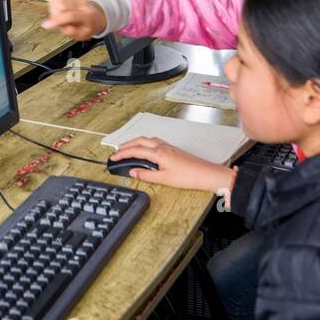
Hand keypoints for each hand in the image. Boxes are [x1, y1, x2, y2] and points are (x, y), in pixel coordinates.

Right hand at [43, 0, 105, 38]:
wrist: (95, 15)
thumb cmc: (88, 26)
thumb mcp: (83, 35)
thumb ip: (72, 32)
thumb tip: (61, 26)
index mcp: (87, 16)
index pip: (70, 15)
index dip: (57, 20)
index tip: (46, 25)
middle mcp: (81, 4)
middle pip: (61, 4)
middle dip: (55, 15)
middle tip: (58, 21)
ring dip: (54, 8)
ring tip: (59, 15)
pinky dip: (53, 2)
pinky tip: (58, 7)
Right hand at [110, 137, 236, 195]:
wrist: (206, 174)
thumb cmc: (188, 176)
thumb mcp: (164, 179)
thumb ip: (146, 175)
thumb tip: (132, 172)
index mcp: (158, 153)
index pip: (135, 151)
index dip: (122, 154)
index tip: (113, 157)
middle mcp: (162, 147)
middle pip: (140, 141)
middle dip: (127, 145)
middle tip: (117, 151)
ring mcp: (168, 147)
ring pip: (148, 140)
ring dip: (136, 142)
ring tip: (128, 148)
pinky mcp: (173, 149)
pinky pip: (155, 142)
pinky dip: (145, 143)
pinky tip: (146, 149)